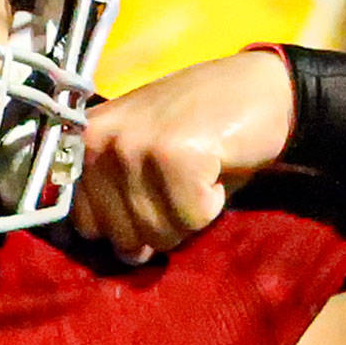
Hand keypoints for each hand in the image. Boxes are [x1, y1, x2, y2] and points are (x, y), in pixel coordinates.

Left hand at [71, 48, 294, 262]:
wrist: (260, 87)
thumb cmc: (201, 127)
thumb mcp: (144, 158)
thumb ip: (121, 203)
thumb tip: (128, 256)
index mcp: (85, 142)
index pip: (86, 223)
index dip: (126, 224)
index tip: (153, 194)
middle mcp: (101, 140)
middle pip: (123, 235)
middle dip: (162, 222)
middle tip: (182, 182)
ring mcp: (135, 146)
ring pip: (157, 231)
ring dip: (189, 213)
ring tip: (199, 172)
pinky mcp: (175, 155)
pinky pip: (191, 219)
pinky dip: (213, 204)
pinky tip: (215, 167)